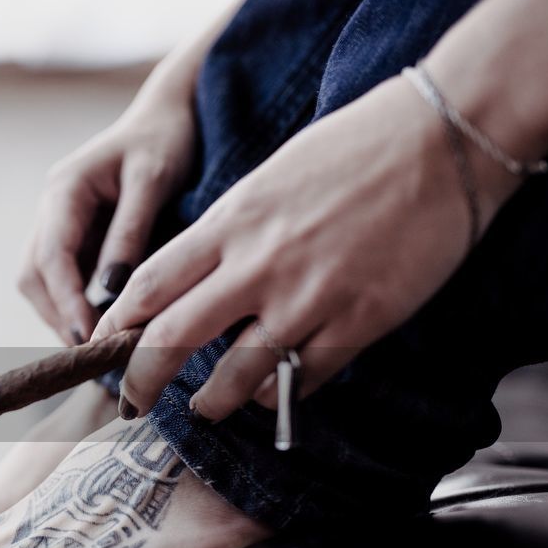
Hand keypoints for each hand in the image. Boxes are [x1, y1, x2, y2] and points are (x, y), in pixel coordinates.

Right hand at [18, 97, 196, 344]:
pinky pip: (62, 275)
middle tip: (93, 354)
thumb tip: (110, 289)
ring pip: (41, 280)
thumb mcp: (154, 181)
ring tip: (98, 345)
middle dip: (57, 316)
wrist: (168, 112)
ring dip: (63, 314)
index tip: (90, 338)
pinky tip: (104, 322)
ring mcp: (58, 221)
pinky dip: (75, 303)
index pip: (51, 258)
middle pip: (33, 275)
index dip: (66, 302)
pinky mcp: (74, 233)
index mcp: (64, 190)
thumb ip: (131, 232)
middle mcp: (51, 207)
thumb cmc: (165, 139)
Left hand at [93, 75, 520, 419]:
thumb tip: (197, 275)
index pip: (149, 284)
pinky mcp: (359, 322)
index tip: (102, 345)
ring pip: (236, 375)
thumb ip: (230, 229)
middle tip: (131, 403)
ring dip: (212, 402)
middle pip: (172, 338)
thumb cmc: (355, 146)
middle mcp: (258, 265)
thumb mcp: (270, 177)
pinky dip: (283, 392)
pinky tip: (277, 392)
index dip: (116, 323)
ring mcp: (308, 299)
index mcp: (230, 222)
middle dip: (142, 380)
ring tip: (205, 409)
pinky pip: (304, 378)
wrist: (445, 137)